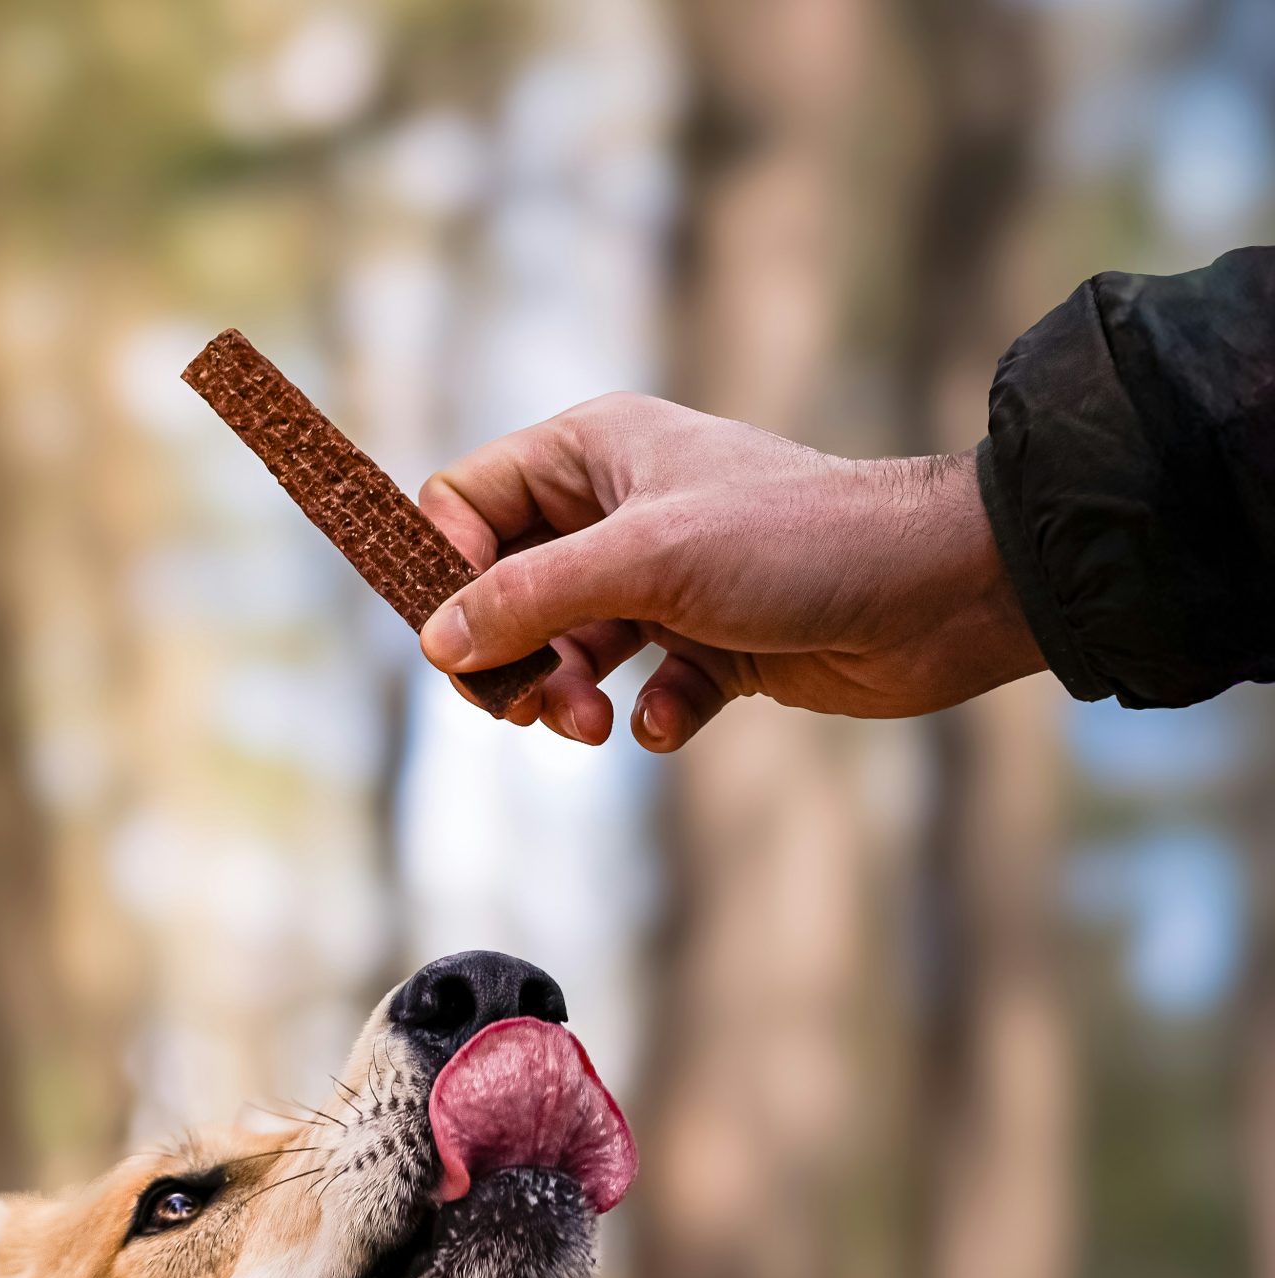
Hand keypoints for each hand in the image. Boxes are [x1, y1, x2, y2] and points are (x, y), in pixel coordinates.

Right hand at [415, 396, 1044, 748]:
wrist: (936, 594)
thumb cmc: (798, 543)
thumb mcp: (647, 561)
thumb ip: (531, 599)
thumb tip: (438, 644)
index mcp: (594, 453)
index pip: (467, 503)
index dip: (446, 572)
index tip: (456, 642)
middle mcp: (620, 510)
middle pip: (505, 590)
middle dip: (509, 656)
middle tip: (528, 707)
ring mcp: (667, 581)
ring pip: (569, 651)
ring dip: (569, 696)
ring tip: (592, 726)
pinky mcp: (712, 645)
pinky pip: (643, 691)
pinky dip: (650, 716)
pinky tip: (675, 721)